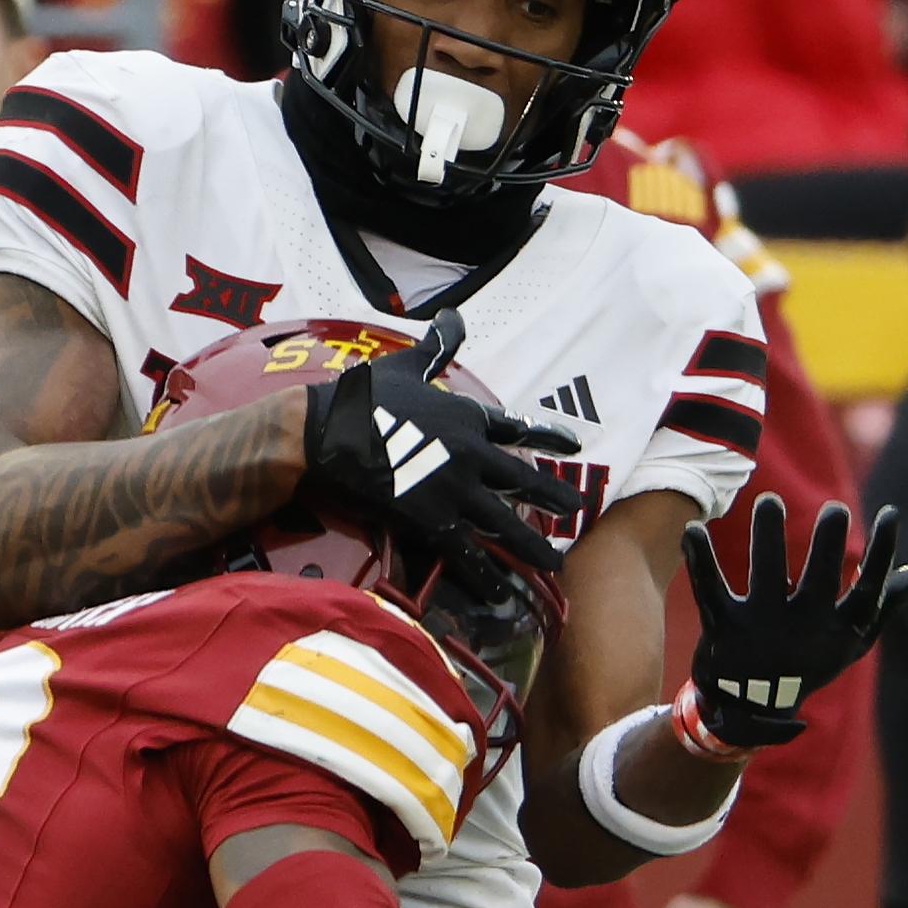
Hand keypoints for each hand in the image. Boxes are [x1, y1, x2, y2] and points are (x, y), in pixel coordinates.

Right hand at [302, 307, 579, 604]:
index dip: (545, 439)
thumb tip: (453, 315)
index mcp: (466, 416)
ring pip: (502, 521)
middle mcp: (470, 453)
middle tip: (577, 512)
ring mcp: (453, 487)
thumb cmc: (364, 396)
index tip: (573, 447)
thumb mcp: (407, 363)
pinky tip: (501, 592)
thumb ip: (437, 347)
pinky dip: (483, 573)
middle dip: (552, 497)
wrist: (330, 431)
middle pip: (521, 481)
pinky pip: (464, 550)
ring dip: (530, 544)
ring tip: (553, 562)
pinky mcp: (430, 517)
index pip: (515, 429)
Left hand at [680, 494, 907, 753]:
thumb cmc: (809, 662)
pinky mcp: (722, 628)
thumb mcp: (852, 640)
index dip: (883, 553)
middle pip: (819, 581)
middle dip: (828, 545)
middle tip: (836, 509)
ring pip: (765, 576)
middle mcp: (801, 627)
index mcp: (837, 630)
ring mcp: (760, 627)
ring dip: (768, 537)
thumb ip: (886, 604)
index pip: (868, 591)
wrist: (751, 709)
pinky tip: (692, 530)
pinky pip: (709, 589)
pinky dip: (700, 560)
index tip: (890, 513)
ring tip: (770, 502)